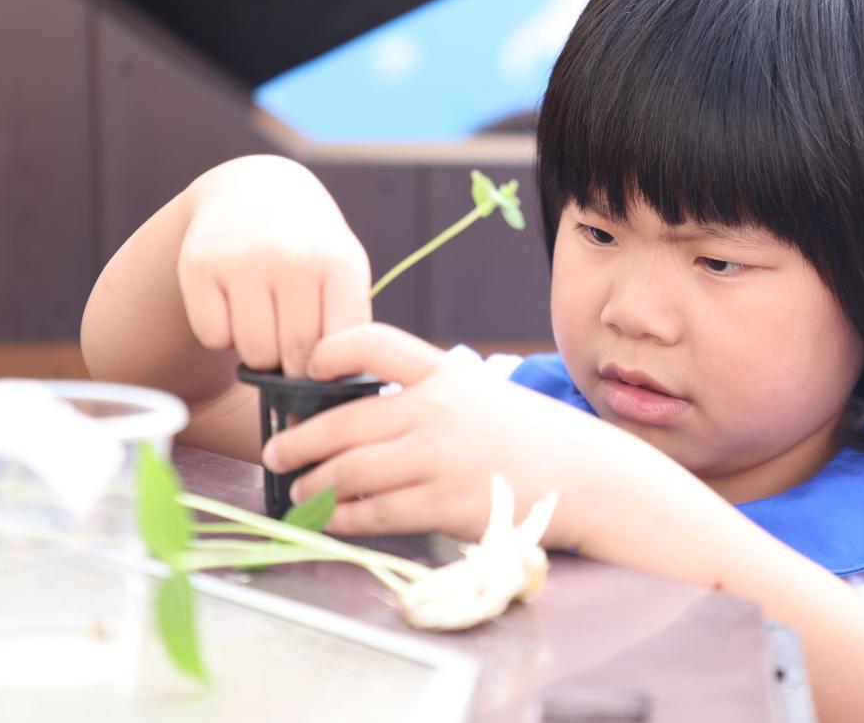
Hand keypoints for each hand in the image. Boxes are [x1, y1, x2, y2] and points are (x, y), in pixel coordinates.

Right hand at [177, 156, 371, 376]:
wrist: (255, 190)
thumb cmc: (310, 248)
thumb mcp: (343, 271)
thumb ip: (348, 328)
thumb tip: (334, 396)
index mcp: (340, 264)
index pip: (339, 348)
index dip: (329, 367)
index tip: (322, 365)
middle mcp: (293, 258)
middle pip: (296, 356)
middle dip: (294, 365)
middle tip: (291, 344)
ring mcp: (244, 261)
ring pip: (254, 353)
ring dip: (258, 352)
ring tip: (265, 320)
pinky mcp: (199, 266)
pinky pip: (213, 336)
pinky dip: (221, 334)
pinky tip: (233, 304)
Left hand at [260, 324, 669, 547]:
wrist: (587, 477)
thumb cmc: (532, 436)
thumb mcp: (482, 394)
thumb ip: (429, 396)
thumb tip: (360, 415)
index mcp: (446, 373)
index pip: (374, 343)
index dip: (330, 350)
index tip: (305, 368)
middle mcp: (437, 409)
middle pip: (343, 421)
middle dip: (298, 440)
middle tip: (276, 452)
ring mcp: (440, 458)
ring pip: (350, 471)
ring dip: (313, 484)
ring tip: (298, 489)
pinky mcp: (445, 504)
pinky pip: (375, 512)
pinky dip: (344, 518)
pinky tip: (332, 519)